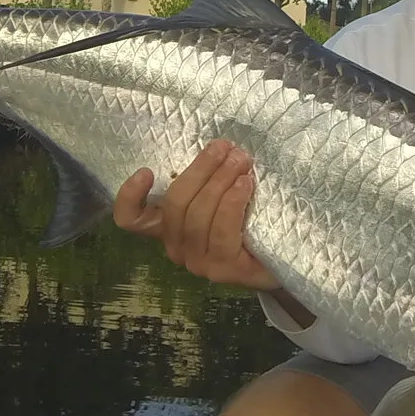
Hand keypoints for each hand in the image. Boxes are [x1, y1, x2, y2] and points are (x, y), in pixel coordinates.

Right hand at [114, 140, 282, 291]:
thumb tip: (214, 145)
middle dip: (201, 169)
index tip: (146, 171)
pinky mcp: (222, 270)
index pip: (132, 219)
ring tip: (241, 161)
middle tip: (225, 148)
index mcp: (168, 227)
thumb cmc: (251, 218)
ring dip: (220, 181)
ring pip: (198, 215)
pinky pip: (221, 231)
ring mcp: (198, 261)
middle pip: (175, 203)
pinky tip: (246, 184)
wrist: (285, 257)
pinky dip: (232, 202)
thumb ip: (208, 177)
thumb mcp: (223, 192)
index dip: (129, 196)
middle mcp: (176, 246)